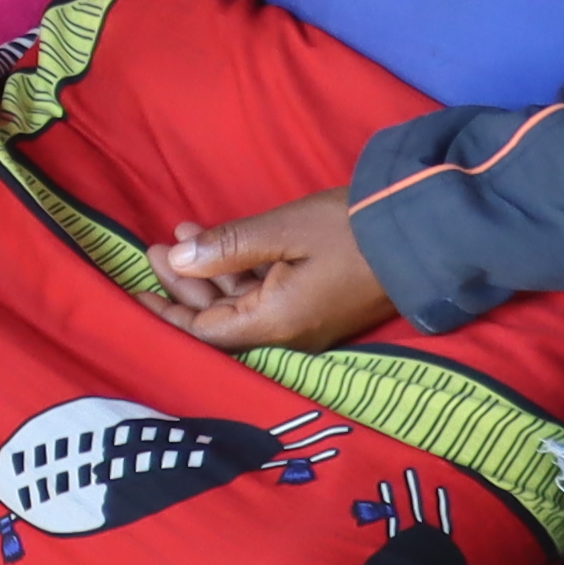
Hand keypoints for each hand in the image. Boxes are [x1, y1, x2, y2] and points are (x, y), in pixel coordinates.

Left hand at [144, 188, 399, 353]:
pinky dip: (242, 271)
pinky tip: (223, 240)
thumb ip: (227, 248)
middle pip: (222, 319)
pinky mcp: (321, 305)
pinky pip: (269, 295)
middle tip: (158, 247)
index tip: (138, 289)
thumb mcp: (283, 231)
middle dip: (187, 284)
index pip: (207, 332)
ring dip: (212, 272)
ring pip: (244, 304)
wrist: (425, 232)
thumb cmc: (352, 229)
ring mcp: (308, 322)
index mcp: (277, 324)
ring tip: (184, 233)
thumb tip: (179, 261)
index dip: (169, 311)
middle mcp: (290, 334)